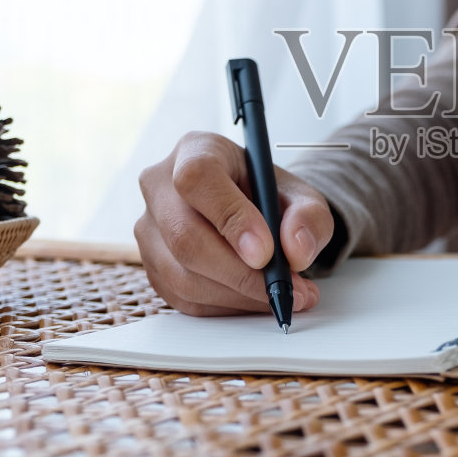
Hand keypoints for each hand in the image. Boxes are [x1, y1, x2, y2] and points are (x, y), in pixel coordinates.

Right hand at [135, 132, 332, 315]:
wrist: (249, 210)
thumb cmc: (267, 196)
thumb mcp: (300, 195)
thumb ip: (308, 216)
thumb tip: (296, 250)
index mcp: (195, 151)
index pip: (197, 180)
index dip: (231, 219)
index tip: (266, 253)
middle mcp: (160, 186)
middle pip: (185, 237)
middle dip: (240, 274)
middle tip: (284, 287)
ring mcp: (149, 228)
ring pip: (182, 276)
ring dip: (237, 295)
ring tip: (281, 295)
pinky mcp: (151, 266)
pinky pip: (183, 298)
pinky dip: (225, 306)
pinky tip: (254, 299)